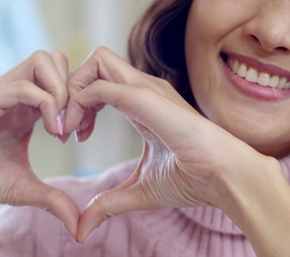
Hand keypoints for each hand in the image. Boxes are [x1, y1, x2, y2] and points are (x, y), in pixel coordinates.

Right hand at [0, 50, 79, 234]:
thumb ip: (53, 199)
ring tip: (60, 127)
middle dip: (74, 88)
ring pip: (44, 61)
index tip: (80, 134)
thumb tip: (78, 224)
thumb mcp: (23, 189)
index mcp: (26, 108)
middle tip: (72, 124)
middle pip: (56, 59)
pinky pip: (22, 86)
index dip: (79, 102)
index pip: (63, 79)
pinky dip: (46, 103)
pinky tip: (50, 131)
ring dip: (62, 91)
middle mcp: (14, 94)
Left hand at [64, 47, 257, 240]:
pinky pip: (99, 86)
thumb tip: (81, 228)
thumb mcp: (140, 190)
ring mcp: (146, 89)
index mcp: (143, 102)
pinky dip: (77, 103)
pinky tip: (76, 134)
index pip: (101, 80)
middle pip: (95, 62)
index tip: (73, 137)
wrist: (225, 177)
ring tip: (68, 128)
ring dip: (71, 91)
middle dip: (70, 89)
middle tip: (64, 129)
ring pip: (95, 62)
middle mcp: (143, 88)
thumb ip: (109, 203)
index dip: (79, 103)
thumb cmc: (194, 179)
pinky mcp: (145, 99)